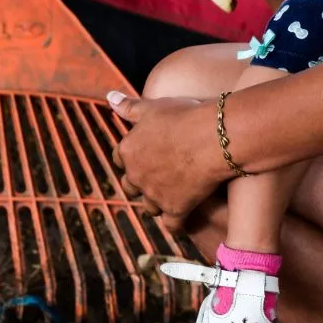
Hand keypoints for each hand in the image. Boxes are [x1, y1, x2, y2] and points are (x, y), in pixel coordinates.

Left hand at [107, 92, 225, 229]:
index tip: (144, 155)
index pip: (119, 158)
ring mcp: (155, 194)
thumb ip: (130, 107)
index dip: (131, 158)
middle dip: (141, 183)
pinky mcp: (175, 209)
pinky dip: (176, 223)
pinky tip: (183, 219)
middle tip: (159, 176)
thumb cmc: (184, 117)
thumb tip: (110, 97)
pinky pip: (171, 225)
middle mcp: (136, 175)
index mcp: (129, 149)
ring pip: (149, 206)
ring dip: (157, 203)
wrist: (212, 138)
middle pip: (130, 185)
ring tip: (171, 197)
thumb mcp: (154, 107)